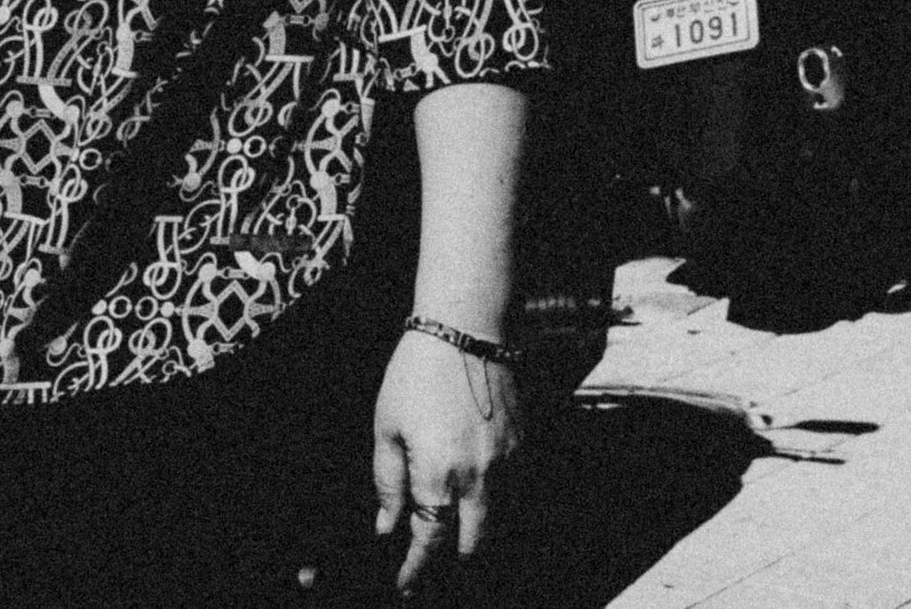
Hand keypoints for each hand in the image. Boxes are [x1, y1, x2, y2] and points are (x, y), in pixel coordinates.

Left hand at [371, 327, 520, 594]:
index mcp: (438, 475)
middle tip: (433, 565)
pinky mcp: (523, 443)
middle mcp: (479, 477)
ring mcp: (508, 461)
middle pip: (474, 543)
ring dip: (477, 534)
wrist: (468, 327)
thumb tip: (387, 526)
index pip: (429, 542)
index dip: (415, 569)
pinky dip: (497, 503)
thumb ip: (388, 483)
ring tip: (456, 536)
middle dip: (453, 560)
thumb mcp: (387, 427)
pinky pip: (515, 490)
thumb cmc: (418, 373)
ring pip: (500, 521)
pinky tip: (479, 498)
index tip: (405, 584)